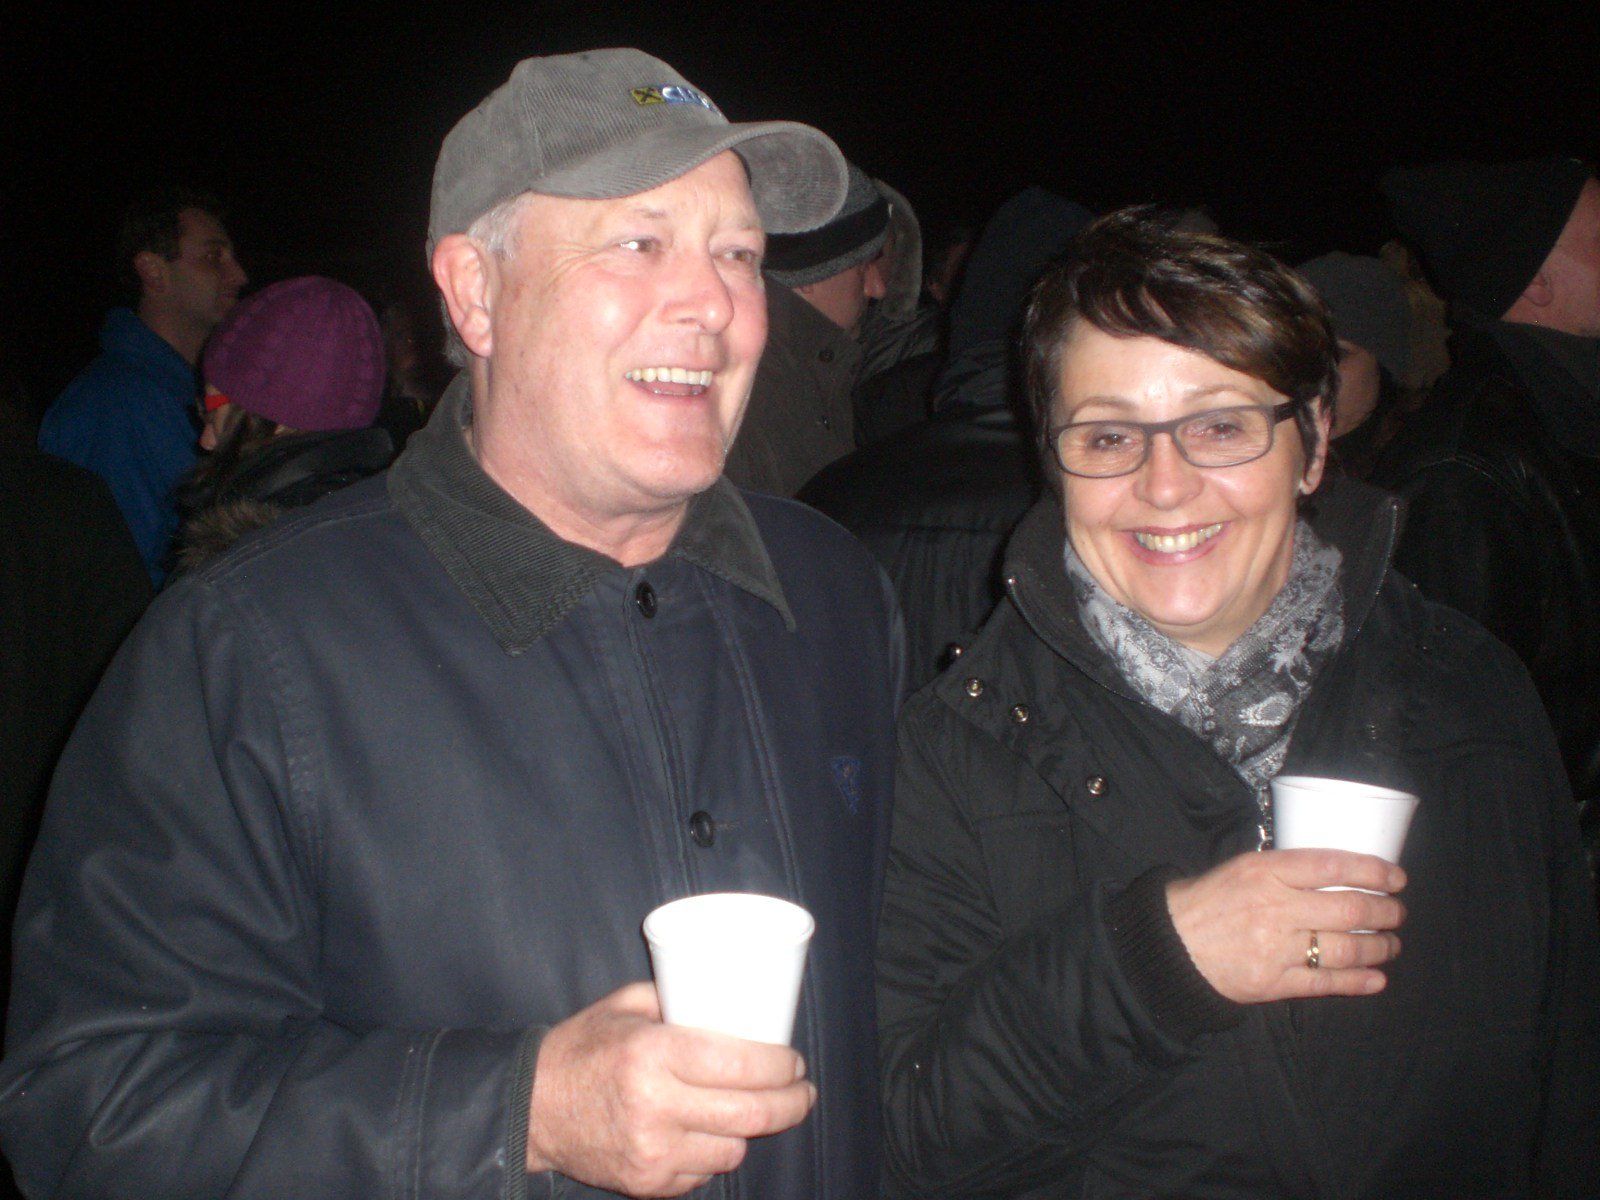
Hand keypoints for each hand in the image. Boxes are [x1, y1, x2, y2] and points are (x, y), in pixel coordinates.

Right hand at [525, 981, 816, 1196]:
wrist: (533, 1108)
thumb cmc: (584, 1048)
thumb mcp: (627, 1006)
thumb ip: (678, 999)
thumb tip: (736, 997)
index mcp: (652, 1054)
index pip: (739, 1065)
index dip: (780, 1067)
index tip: (794, 1062)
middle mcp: (655, 1107)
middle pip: (750, 1113)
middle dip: (791, 1103)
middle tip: (803, 1091)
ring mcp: (652, 1152)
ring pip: (733, 1148)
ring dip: (750, 1129)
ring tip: (750, 1108)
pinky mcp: (648, 1183)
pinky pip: (705, 1172)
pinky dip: (714, 1152)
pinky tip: (708, 1132)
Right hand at [1165, 849, 1406, 1003]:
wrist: (1171, 944)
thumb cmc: (1207, 899)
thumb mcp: (1241, 867)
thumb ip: (1285, 868)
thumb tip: (1339, 872)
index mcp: (1265, 872)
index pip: (1332, 866)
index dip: (1372, 871)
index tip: (1396, 878)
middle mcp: (1274, 908)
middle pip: (1349, 910)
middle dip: (1385, 912)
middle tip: (1397, 912)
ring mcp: (1276, 948)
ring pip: (1345, 948)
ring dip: (1378, 947)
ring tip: (1390, 944)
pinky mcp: (1273, 983)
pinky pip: (1325, 983)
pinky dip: (1358, 981)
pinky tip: (1377, 978)